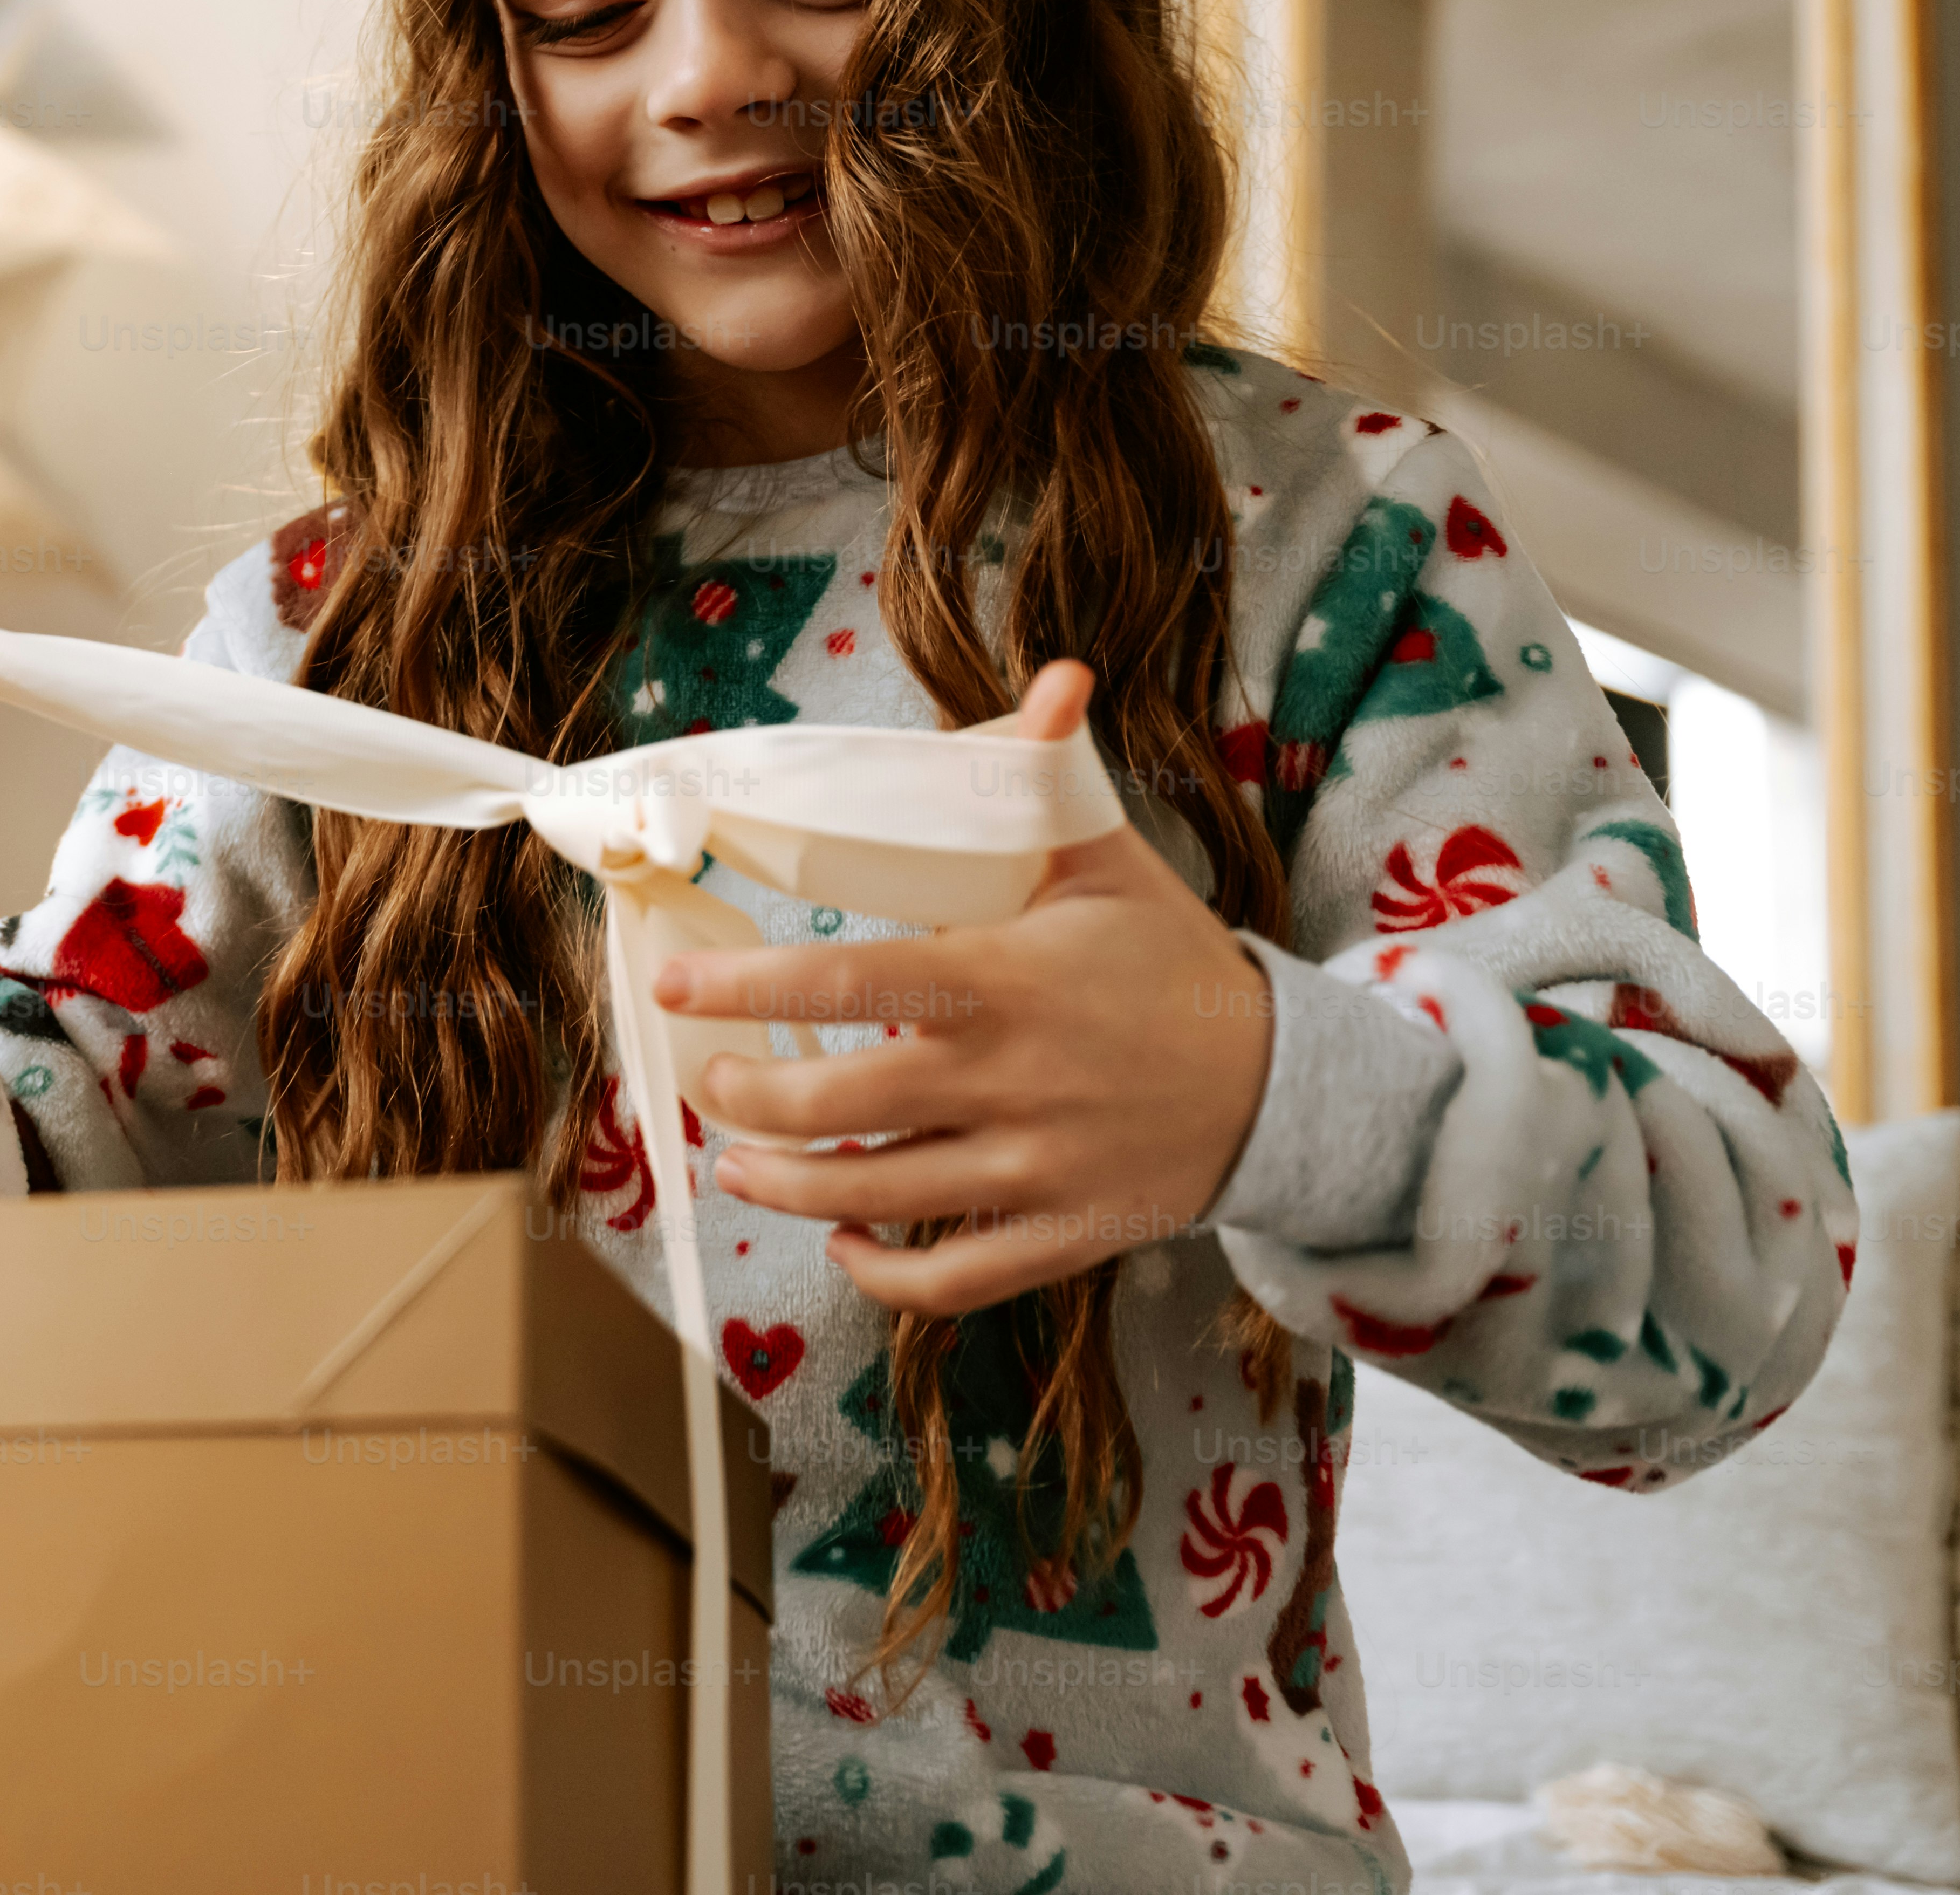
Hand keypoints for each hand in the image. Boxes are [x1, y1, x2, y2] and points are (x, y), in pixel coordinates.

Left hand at [651, 660, 1274, 1316]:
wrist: (1286, 1085)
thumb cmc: (1173, 962)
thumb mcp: (1114, 860)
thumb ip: (1052, 780)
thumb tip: (1054, 677)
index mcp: (1006, 981)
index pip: (847, 982)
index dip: (746, 989)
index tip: (673, 988)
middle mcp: (1010, 1083)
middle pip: (837, 1108)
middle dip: (746, 1099)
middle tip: (709, 1078)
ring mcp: (1035, 1172)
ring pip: (875, 1202)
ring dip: (783, 1187)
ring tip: (738, 1163)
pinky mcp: (1062, 1238)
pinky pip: (948, 1281)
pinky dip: (879, 1270)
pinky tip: (843, 1235)